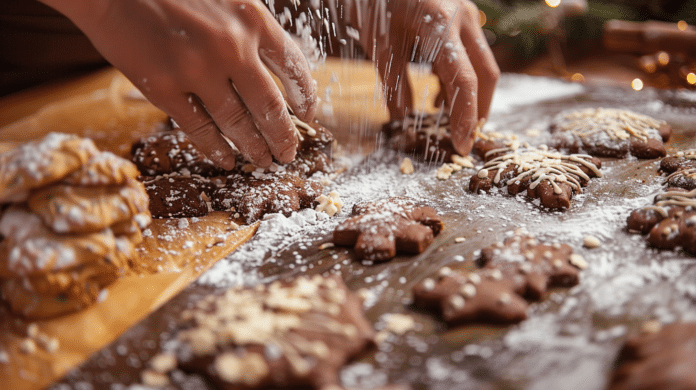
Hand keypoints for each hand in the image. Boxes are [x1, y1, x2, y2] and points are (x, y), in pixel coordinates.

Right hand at [42, 0, 316, 168]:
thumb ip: (250, 28)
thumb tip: (276, 70)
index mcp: (252, 19)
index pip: (293, 68)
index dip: (305, 97)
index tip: (308, 116)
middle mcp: (232, 47)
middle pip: (270, 106)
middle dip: (284, 136)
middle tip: (290, 153)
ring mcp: (197, 70)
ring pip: (237, 123)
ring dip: (254, 148)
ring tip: (264, 162)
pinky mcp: (163, 87)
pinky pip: (198, 128)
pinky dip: (215, 149)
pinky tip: (226, 160)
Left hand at [361, 0, 499, 154]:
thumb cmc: (374, 0)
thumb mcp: (379, 43)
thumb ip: (394, 83)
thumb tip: (402, 119)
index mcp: (441, 24)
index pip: (464, 80)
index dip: (466, 117)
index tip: (462, 145)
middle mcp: (462, 17)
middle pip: (485, 73)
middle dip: (479, 109)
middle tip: (465, 137)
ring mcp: (466, 13)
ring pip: (481, 63)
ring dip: (469, 94)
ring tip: (446, 119)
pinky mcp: (461, 14)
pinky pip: (469, 52)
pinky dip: (459, 76)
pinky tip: (440, 95)